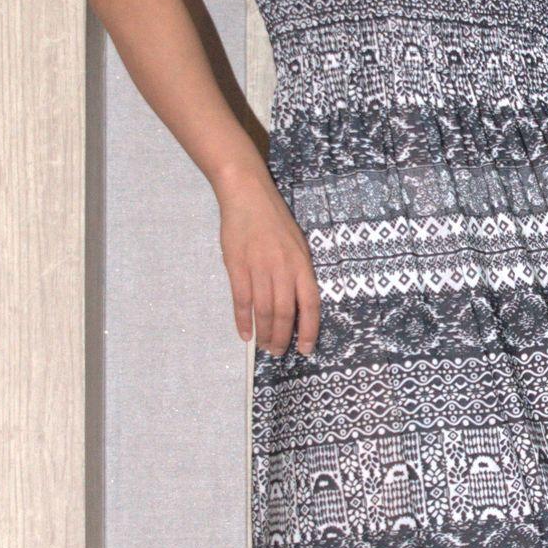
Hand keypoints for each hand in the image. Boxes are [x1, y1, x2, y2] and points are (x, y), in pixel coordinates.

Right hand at [218, 173, 321, 353]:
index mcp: (302, 264)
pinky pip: (242, 300)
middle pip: (285, 313)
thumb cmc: (275, 219)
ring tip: (264, 346)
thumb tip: (299, 303)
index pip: (310, 305)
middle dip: (283, 338)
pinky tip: (245, 333)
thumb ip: (298, 272)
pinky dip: (243, 320)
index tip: (307, 349)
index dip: (310, 330)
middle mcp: (283, 268)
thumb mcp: (297, 244)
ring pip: (264, 311)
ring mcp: (259, 268)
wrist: (248, 195)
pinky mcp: (237, 266)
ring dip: (264, 333)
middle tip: (279, 352)